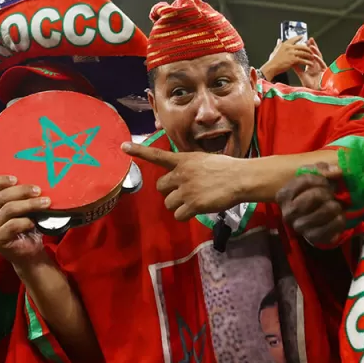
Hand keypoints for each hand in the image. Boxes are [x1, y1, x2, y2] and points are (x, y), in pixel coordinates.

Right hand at [0, 176, 51, 265]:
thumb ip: (20, 196)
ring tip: (45, 203)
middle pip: (1, 197)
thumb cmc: (26, 226)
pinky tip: (35, 222)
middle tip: (39, 190)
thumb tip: (35, 177)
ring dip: (29, 204)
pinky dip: (26, 221)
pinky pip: (12, 225)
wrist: (29, 253)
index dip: (1, 181)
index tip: (17, 177)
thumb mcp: (21, 209)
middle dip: (22, 191)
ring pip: (8, 209)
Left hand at [122, 143, 247, 219]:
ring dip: (178, 205)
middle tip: (185, 192)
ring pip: (168, 203)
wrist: (240, 178)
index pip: (157, 155)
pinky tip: (196, 210)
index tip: (123, 146)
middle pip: (160, 186)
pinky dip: (184, 215)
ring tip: (194, 200)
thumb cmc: (227, 169)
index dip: (139, 151)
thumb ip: (189, 168)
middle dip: (169, 191)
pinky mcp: (192, 204)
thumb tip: (181, 179)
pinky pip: (178, 215)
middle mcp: (181, 173)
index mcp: (184, 160)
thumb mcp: (204, 161)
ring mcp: (186, 189)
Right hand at [261, 36, 318, 81]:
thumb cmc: (273, 60)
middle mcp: (289, 48)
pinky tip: (310, 63)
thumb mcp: (275, 50)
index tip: (303, 36)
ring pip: (303, 53)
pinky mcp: (293, 60)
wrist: (272, 67)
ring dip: (309, 55)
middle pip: (301, 46)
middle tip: (311, 50)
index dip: (299, 37)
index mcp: (285, 45)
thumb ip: (278, 45)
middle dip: (308, 48)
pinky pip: (303, 60)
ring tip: (312, 57)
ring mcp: (291, 53)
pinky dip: (307, 62)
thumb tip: (279, 40)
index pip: (293, 39)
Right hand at [276, 162, 345, 246]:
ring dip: (335, 205)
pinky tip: (338, 216)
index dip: (321, 178)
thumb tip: (337, 172)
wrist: (312, 216)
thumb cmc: (310, 192)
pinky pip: (333, 227)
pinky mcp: (313, 238)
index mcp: (283, 195)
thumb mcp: (312, 176)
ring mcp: (300, 227)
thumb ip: (323, 169)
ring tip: (334, 205)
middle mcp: (288, 213)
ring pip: (325, 211)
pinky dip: (340, 219)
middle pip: (314, 196)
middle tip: (330, 194)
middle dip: (327, 193)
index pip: (305, 180)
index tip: (326, 182)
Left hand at [295, 38, 327, 90]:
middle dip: (313, 46)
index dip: (307, 49)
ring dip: (315, 51)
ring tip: (311, 45)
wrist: (316, 92)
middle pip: (315, 53)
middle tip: (309, 39)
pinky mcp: (324, 71)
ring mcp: (321, 68)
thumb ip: (297, 68)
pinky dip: (317, 59)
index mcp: (312, 65)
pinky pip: (321, 64)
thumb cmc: (311, 85)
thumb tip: (291, 62)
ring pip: (319, 57)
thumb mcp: (302, 75)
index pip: (309, 54)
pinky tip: (314, 56)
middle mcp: (317, 65)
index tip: (303, 42)